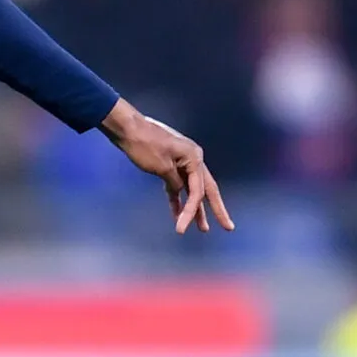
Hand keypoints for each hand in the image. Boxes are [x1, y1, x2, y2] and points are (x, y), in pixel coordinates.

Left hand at [100, 99, 233, 233]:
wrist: (127, 128)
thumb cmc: (144, 145)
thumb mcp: (161, 167)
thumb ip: (175, 182)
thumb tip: (181, 191)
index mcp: (195, 158)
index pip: (198, 191)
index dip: (191, 211)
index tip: (181, 228)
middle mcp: (193, 159)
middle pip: (206, 189)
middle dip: (216, 210)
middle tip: (229, 227)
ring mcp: (182, 162)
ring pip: (191, 190)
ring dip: (195, 209)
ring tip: (202, 228)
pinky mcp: (170, 165)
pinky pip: (177, 185)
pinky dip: (176, 199)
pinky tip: (177, 214)